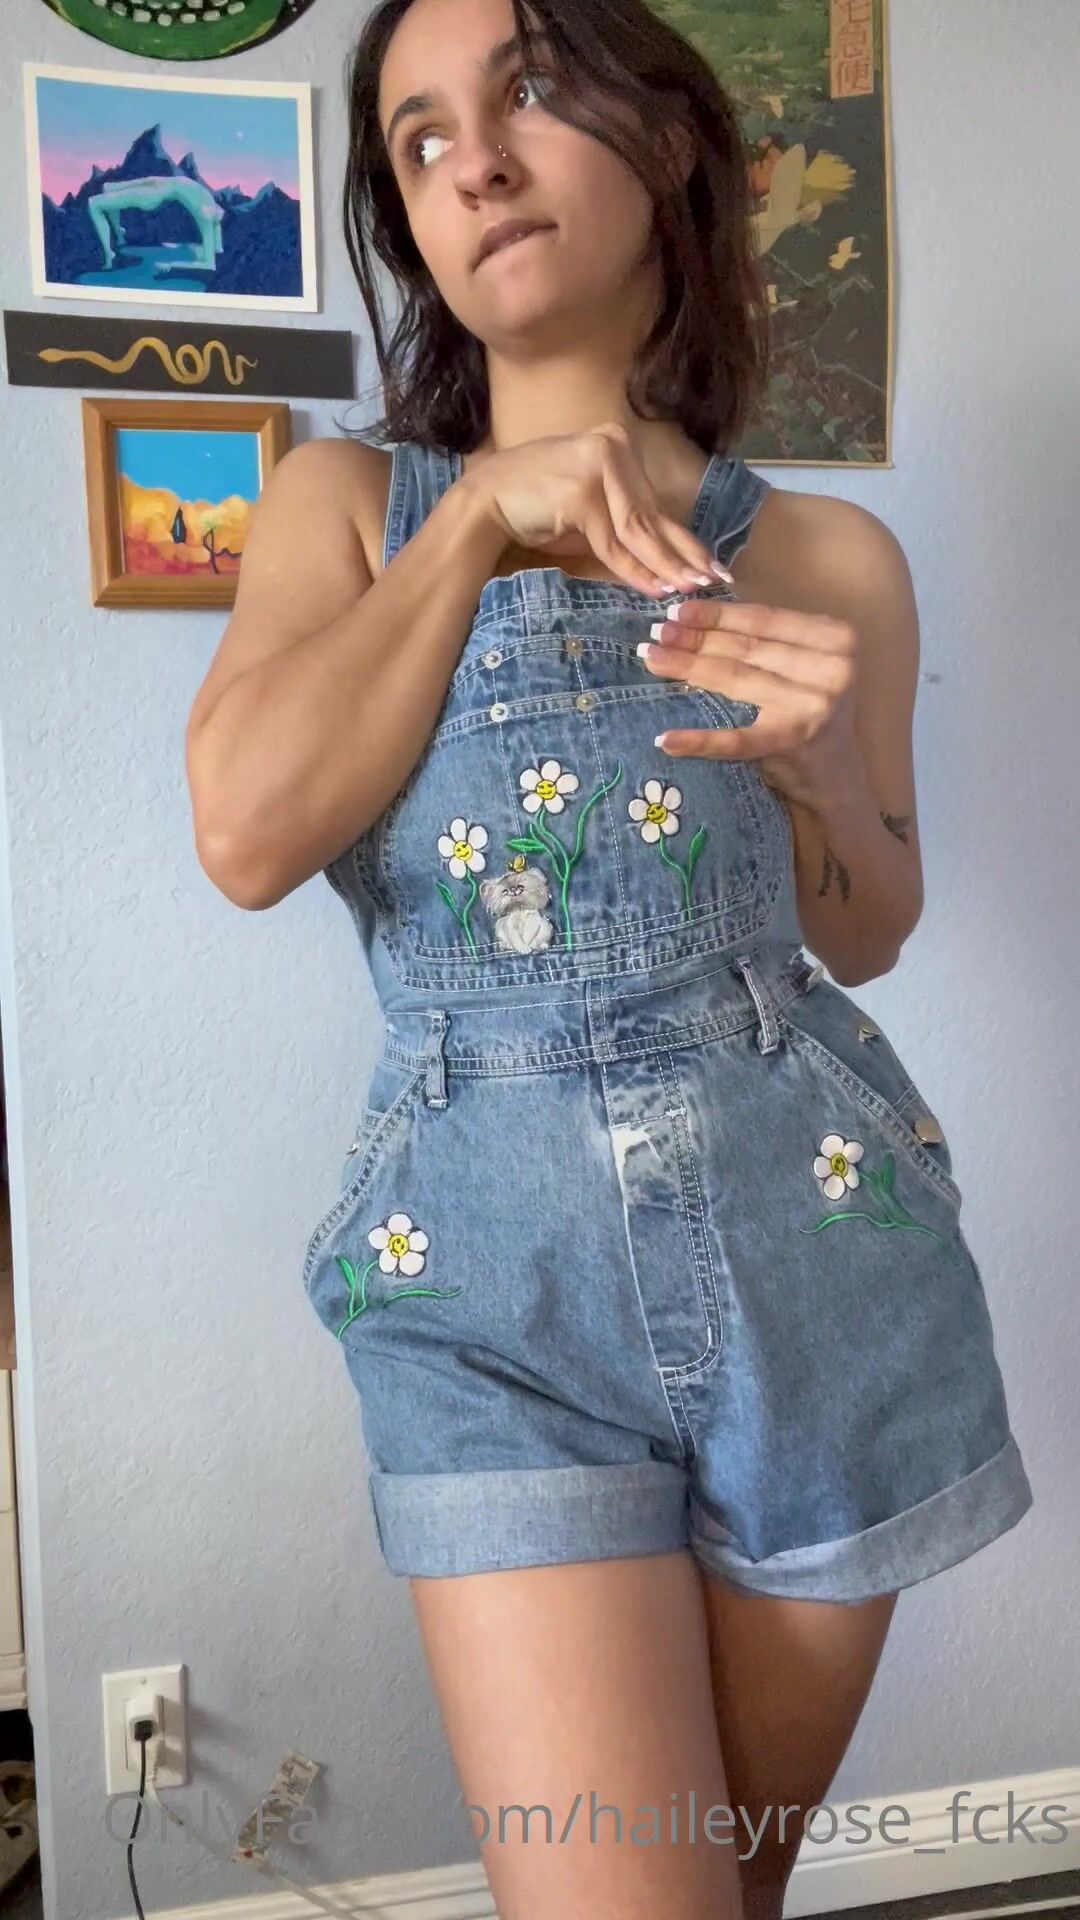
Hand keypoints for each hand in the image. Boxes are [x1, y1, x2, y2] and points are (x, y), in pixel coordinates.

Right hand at [456, 421, 733, 599]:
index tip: (711, 565)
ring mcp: (596, 465)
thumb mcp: (590, 515)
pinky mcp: (582, 490)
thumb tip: (671, 558)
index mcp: (616, 444)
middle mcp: (611, 446)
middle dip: (683, 555)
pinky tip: (657, 587)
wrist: (484, 504)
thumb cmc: (535, 509)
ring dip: (665, 565)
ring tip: (691, 589)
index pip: (654, 503)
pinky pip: (613, 540)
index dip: (684, 538)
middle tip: (714, 581)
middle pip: (651, 516)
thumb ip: (626, 525)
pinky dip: (635, 568)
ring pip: (637, 529)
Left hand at [638, 596, 860, 810]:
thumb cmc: (811, 710)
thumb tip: (695, 619)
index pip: (765, 620)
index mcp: (835, 638)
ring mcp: (814, 706)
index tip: (677, 611)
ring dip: (688, 668)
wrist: (836, 775)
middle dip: (696, 639)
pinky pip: (738, 740)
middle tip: (656, 634)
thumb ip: (768, 641)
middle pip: (748, 647)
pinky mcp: (794, 743)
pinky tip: (667, 739)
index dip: (719, 614)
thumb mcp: (802, 665)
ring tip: (652, 660)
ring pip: (738, 678)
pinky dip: (700, 740)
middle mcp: (832, 668)